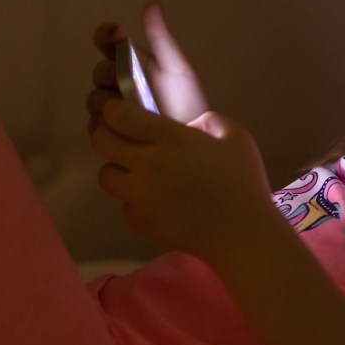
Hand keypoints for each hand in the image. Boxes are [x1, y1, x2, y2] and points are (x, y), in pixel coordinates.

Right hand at [86, 2, 208, 127]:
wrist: (194, 137)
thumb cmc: (187, 101)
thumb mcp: (177, 66)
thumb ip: (161, 38)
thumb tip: (152, 4)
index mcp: (131, 62)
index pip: (106, 41)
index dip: (106, 35)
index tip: (117, 33)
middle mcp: (118, 83)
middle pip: (98, 73)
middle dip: (108, 73)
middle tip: (124, 78)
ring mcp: (112, 109)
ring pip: (95, 100)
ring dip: (108, 101)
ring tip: (132, 108)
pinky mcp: (111, 133)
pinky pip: (97, 127)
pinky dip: (107, 125)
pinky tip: (125, 125)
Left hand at [90, 100, 283, 264]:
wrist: (242, 235)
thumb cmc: (243, 182)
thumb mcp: (233, 136)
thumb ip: (205, 120)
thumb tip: (186, 125)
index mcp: (170, 139)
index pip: (119, 116)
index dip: (113, 109)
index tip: (120, 111)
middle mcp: (148, 165)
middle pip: (101, 141)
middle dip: (105, 134)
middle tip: (121, 137)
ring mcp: (140, 196)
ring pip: (105, 174)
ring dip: (117, 168)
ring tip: (139, 172)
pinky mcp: (139, 221)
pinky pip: (123, 203)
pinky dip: (134, 200)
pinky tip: (157, 200)